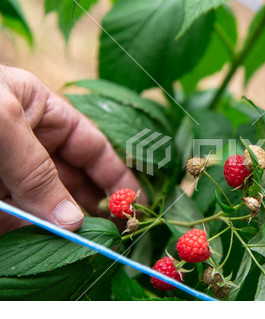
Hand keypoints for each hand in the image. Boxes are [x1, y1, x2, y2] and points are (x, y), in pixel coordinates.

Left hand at [0, 65, 141, 234]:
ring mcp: (6, 172)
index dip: (116, 175)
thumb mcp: (3, 120)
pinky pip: (13, 219)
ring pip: (45, 203)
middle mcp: (28, 143)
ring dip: (64, 224)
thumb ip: (36, 171)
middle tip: (113, 234)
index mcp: (42, 112)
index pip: (92, 146)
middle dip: (94, 205)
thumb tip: (72, 221)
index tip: (136, 203)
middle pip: (73, 179)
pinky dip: (29, 233)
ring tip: (84, 244)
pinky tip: (46, 244)